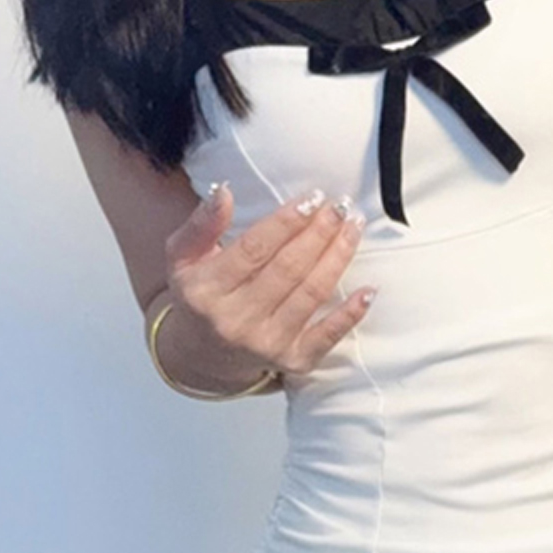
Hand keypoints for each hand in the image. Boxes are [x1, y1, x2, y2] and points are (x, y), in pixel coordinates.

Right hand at [162, 186, 375, 376]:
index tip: (312, 197)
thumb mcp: (184, 259)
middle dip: (319, 233)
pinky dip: (351, 314)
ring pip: (311, 294)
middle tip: (341, 206)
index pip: (254, 249)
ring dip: (338, 258)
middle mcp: (235, 320)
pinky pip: (328, 336)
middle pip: (288, 269)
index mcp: (206, 291)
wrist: (203, 355)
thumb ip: (201, 224)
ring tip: (353, 227)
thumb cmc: (200, 295)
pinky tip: (368, 290)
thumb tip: (222, 191)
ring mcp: (266, 344)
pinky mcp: (293, 361)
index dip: (286, 222)